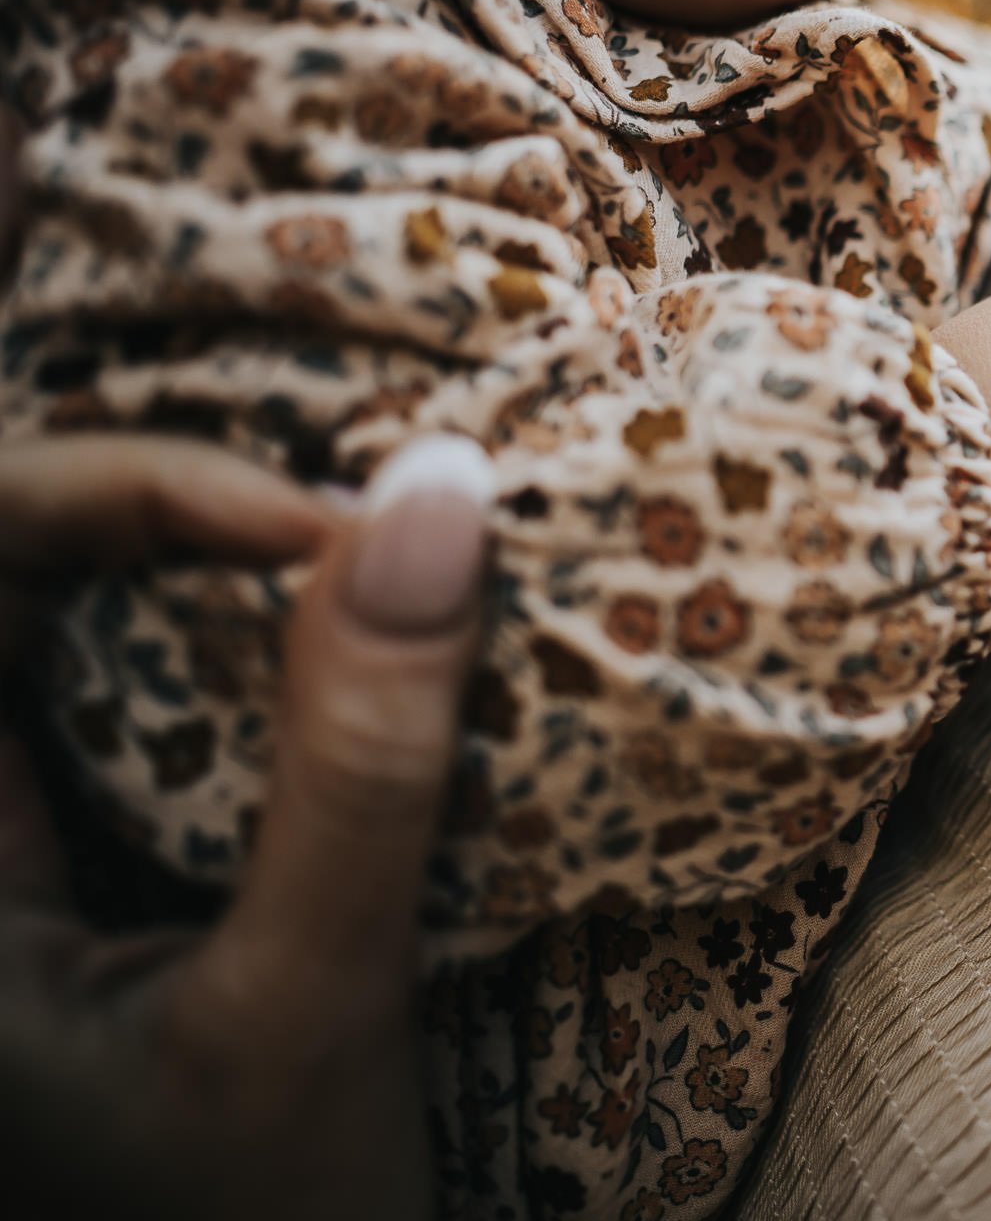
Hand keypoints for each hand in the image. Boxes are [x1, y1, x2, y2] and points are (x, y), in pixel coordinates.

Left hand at [0, 435, 491, 1220]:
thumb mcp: (308, 1006)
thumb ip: (359, 762)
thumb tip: (438, 496)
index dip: (109, 492)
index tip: (316, 525)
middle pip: (1, 568)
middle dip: (154, 500)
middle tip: (346, 519)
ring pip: (51, 609)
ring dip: (190, 551)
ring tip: (350, 549)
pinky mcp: (57, 859)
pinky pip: (105, 679)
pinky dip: (222, 631)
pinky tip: (334, 636)